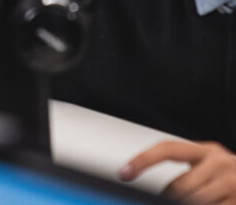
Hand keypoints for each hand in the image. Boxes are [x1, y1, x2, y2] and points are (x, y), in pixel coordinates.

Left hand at [120, 140, 235, 202]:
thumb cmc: (233, 182)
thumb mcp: (211, 171)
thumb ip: (187, 178)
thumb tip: (157, 192)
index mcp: (208, 151)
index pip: (167, 149)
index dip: (143, 160)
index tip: (123, 173)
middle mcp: (221, 163)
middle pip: (179, 186)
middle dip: (170, 199)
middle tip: (167, 200)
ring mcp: (233, 183)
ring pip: (193, 201)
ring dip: (187, 204)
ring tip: (196, 199)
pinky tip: (212, 204)